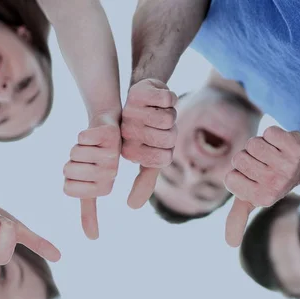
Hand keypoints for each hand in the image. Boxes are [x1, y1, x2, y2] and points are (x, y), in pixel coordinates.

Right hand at [64, 113, 120, 239]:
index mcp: (104, 187)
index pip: (68, 188)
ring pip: (74, 153)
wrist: (109, 127)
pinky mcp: (110, 134)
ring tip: (92, 145)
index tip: (83, 171)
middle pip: (68, 170)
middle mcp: (110, 173)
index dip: (68, 177)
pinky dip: (83, 135)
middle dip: (71, 161)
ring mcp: (111, 154)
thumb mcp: (91, 187)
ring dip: (77, 147)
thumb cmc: (97, 159)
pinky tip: (95, 134)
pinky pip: (83, 137)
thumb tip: (92, 238)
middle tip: (87, 155)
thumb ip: (90, 212)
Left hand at [122, 79, 177, 208]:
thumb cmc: (148, 132)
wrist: (142, 97)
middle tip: (158, 127)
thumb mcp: (148, 160)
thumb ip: (143, 183)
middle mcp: (128, 134)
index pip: (164, 159)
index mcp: (130, 151)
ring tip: (158, 114)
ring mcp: (132, 112)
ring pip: (168, 119)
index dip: (168, 150)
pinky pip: (167, 99)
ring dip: (170, 115)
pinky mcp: (139, 91)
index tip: (157, 144)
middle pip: (169, 138)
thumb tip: (131, 207)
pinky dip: (169, 98)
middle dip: (170, 132)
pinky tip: (159, 100)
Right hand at [225, 127, 299, 246]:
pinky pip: (270, 132)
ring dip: (259, 145)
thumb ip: (238, 219)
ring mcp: (287, 165)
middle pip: (239, 159)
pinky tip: (282, 143)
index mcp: (262, 198)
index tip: (251, 177)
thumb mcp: (252, 200)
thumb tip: (230, 245)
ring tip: (272, 154)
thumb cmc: (270, 180)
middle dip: (247, 158)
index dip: (237, 174)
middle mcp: (276, 184)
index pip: (229, 178)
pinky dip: (273, 134)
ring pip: (253, 144)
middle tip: (262, 163)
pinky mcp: (297, 146)